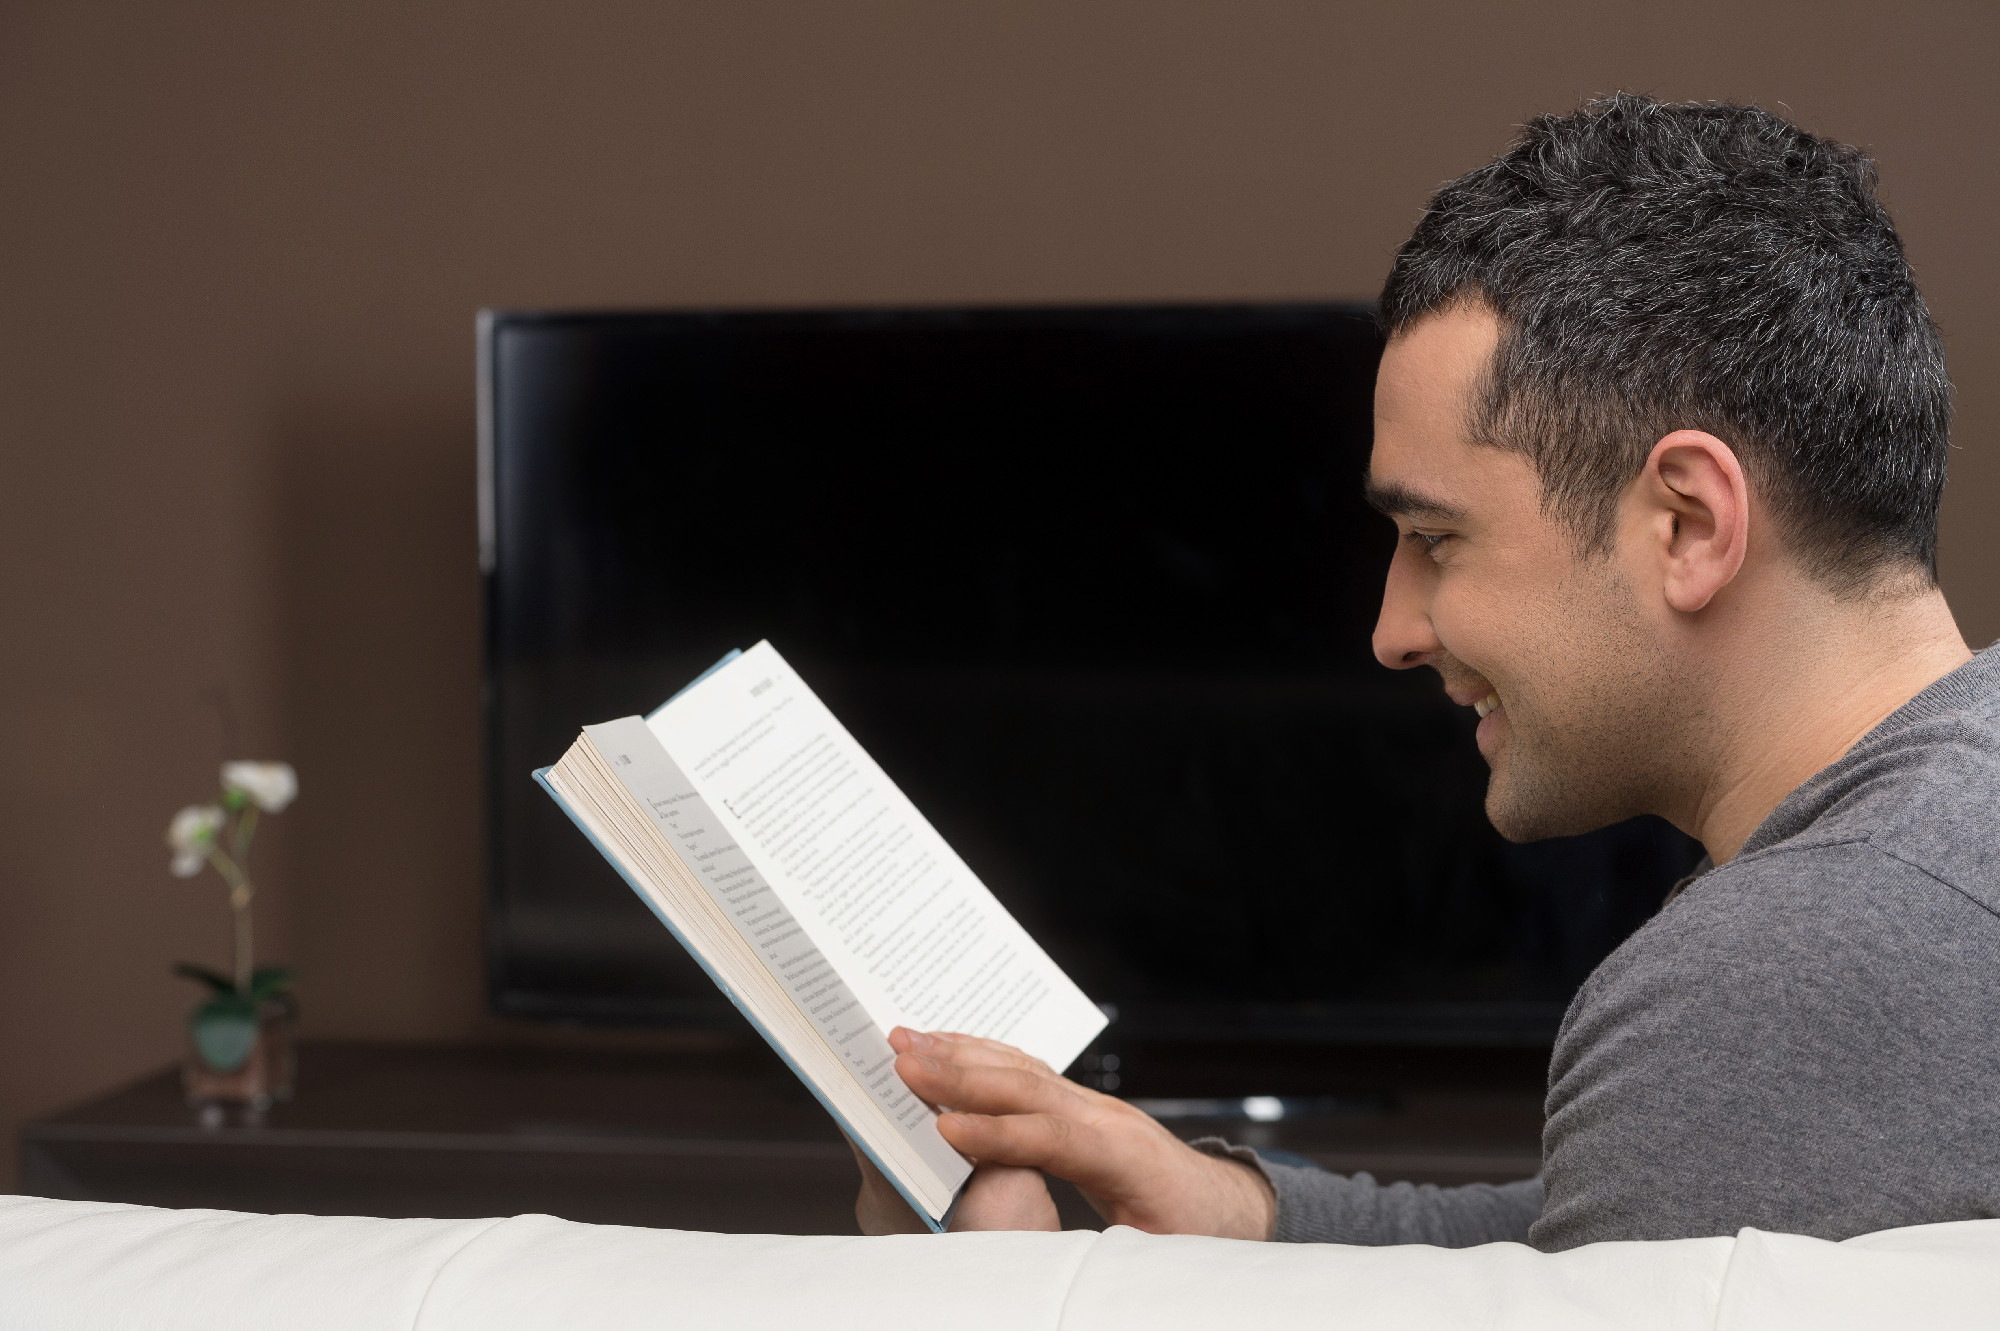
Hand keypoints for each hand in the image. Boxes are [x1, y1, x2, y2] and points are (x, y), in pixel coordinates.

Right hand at [888, 1028, 1274, 1239]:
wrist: (1224, 1208)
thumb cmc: (1192, 1236)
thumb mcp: (1155, 1259)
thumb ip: (1107, 1258)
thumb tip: (1044, 1267)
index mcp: (1126, 1157)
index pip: (1055, 1137)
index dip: (999, 1134)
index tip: (943, 1131)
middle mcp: (1107, 1117)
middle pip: (1028, 1086)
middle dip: (961, 1074)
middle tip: (902, 1064)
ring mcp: (1093, 1103)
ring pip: (1021, 1068)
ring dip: (961, 1052)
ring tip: (907, 1041)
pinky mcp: (1080, 1102)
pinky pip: (1026, 1070)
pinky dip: (981, 1054)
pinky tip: (948, 1046)